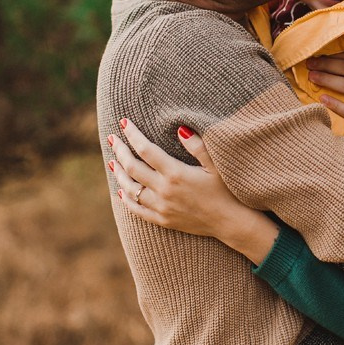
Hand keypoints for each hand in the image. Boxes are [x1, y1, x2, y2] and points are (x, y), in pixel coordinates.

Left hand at [107, 120, 279, 261]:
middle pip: (132, 167)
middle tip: (112, 137)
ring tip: (112, 161)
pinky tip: (121, 190)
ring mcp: (162, 207)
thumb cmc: (227, 190)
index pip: (146, 150)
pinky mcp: (163, 220)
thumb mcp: (216, 165)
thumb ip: (198, 145)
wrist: (231, 222)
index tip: (123, 122)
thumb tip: (179, 128)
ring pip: (130, 189)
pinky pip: (137, 210)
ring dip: (119, 173)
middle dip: (120, 150)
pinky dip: (126, 199)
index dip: (133, 134)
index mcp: (176, 173)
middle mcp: (164, 191)